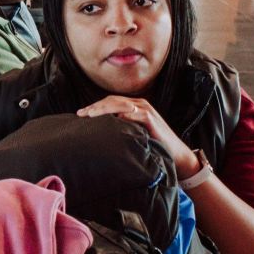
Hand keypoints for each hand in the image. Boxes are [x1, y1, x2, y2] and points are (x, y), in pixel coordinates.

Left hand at [76, 96, 194, 172]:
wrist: (173, 153)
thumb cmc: (151, 145)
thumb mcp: (132, 134)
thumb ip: (119, 129)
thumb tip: (99, 134)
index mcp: (132, 106)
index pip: (110, 102)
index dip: (94, 106)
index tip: (80, 114)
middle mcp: (138, 104)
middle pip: (112, 100)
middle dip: (95, 107)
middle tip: (81, 114)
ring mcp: (145, 110)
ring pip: (121, 104)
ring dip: (104, 108)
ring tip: (91, 115)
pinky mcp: (151, 118)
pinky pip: (135, 114)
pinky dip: (124, 115)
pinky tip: (113, 119)